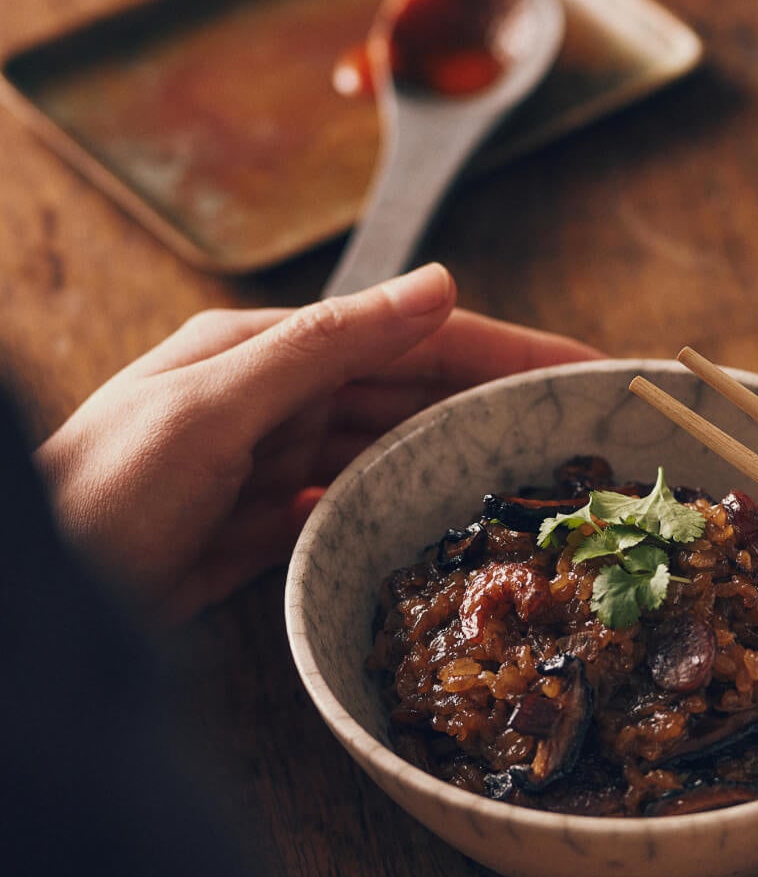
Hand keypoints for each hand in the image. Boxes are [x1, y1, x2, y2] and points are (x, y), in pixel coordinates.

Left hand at [37, 264, 599, 620]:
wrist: (36, 591)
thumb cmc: (99, 492)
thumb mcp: (213, 407)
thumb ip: (325, 346)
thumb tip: (439, 284)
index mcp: (264, 350)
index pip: (411, 338)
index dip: (504, 352)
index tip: (584, 370)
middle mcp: (270, 399)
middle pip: (408, 395)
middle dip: (495, 407)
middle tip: (584, 436)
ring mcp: (262, 465)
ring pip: (385, 452)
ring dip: (456, 460)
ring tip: (537, 482)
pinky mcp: (252, 529)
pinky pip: (347, 511)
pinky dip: (398, 511)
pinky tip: (440, 526)